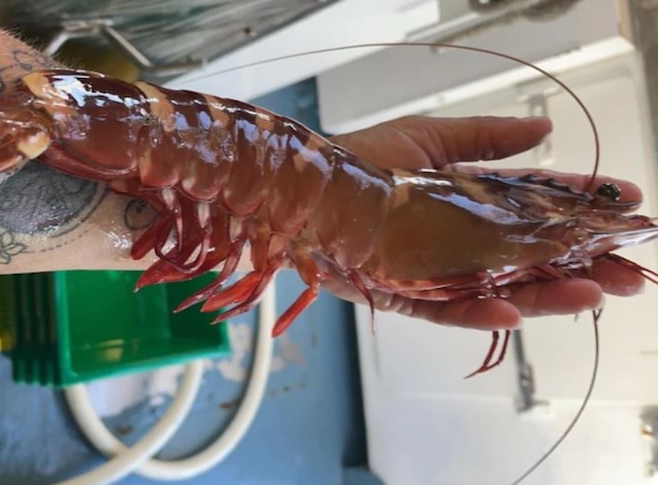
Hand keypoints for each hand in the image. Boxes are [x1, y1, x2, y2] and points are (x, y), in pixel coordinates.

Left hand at [325, 115, 645, 330]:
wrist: (301, 188)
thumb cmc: (358, 160)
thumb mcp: (428, 138)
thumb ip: (484, 138)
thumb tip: (543, 127)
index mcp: (468, 198)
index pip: (536, 207)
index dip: (580, 207)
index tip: (625, 206)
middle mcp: (458, 238)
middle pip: (530, 257)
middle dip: (581, 264)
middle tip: (630, 272)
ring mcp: (435, 270)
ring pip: (500, 289)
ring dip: (546, 294)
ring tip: (592, 293)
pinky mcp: (405, 295)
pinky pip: (448, 310)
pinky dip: (480, 312)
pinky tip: (515, 309)